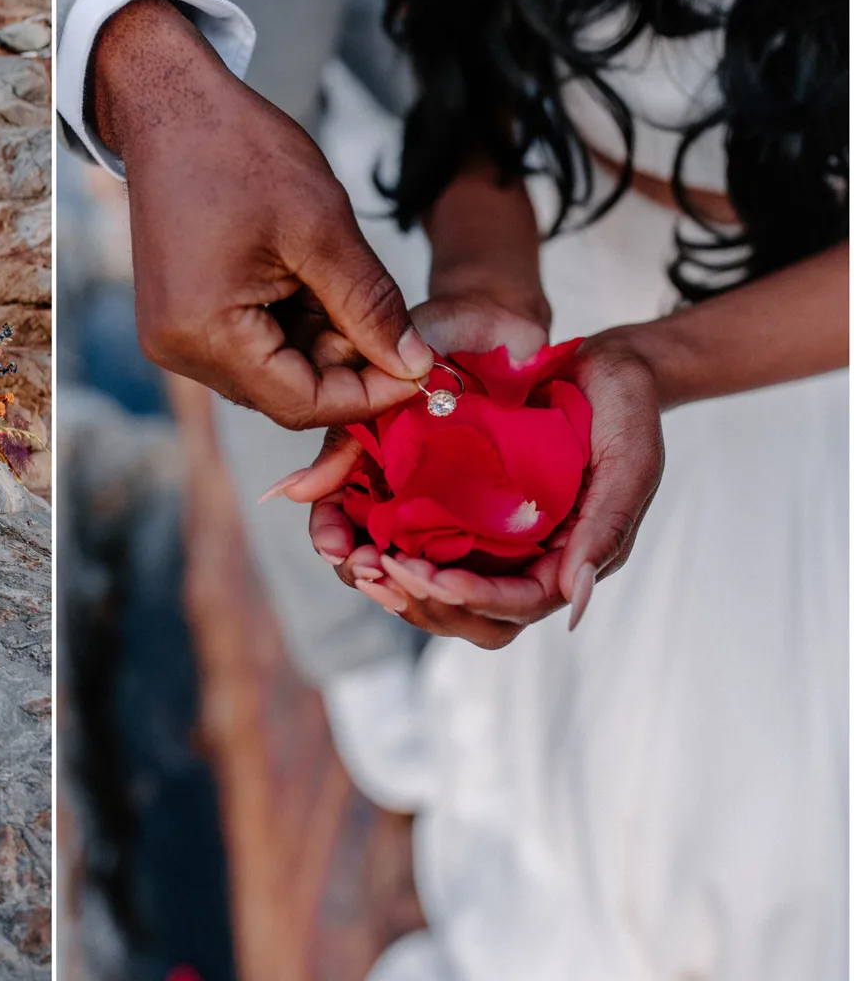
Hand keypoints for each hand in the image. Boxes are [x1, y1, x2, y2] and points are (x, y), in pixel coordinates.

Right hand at [91, 0, 433, 428]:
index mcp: (204, 332)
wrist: (171, 105)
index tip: (422, 370)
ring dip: (320, 342)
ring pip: (272, 372)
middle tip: (387, 314)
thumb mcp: (322, 227)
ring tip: (338, 279)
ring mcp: (175, 337)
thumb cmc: (239, 151)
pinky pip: (250, 347)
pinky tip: (307, 280)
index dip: (368, 396)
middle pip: (285, 393)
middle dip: (346, 364)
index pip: (300, 403)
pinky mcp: (181, 319)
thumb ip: (370, 306)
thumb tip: (415, 367)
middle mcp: (179, 350)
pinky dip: (292, 327)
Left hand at [292, 326, 663, 646]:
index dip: (473, 598)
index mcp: (570, 558)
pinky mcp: (460, 511)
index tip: (430, 577)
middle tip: (380, 568)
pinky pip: (418, 546)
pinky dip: (384, 546)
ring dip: (396, 585)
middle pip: (471, 615)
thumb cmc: (624, 407)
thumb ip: (607, 527)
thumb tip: (574, 602)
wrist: (600, 365)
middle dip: (425, 600)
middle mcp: (526, 559)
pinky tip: (351, 533)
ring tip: (358, 560)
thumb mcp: (629, 457)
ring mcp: (492, 539)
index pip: (518, 605)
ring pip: (438, 590)